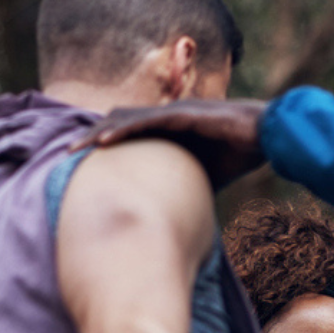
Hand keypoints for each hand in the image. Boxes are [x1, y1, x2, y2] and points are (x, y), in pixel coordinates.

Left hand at [69, 100, 268, 189]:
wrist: (269, 136)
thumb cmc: (240, 153)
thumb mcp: (205, 176)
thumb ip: (186, 187)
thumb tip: (176, 219)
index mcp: (168, 129)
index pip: (126, 133)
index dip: (102, 144)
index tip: (78, 163)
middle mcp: (166, 116)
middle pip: (117, 122)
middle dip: (89, 137)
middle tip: (63, 155)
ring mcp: (174, 112)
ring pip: (125, 118)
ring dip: (98, 133)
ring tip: (75, 149)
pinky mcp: (185, 114)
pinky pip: (148, 121)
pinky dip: (124, 130)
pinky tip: (105, 141)